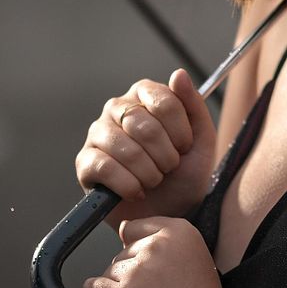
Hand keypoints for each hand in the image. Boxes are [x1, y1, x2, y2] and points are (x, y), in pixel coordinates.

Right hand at [75, 69, 218, 231]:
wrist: (169, 213)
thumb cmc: (184, 173)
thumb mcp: (201, 141)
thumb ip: (194, 106)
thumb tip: (179, 74)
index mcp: (144, 95)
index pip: (164, 101)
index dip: (181, 132)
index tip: (185, 148)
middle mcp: (116, 108)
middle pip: (144, 125)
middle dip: (166, 156)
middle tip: (169, 168)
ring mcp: (97, 134)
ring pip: (126, 149)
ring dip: (149, 173)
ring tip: (154, 181)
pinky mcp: (85, 162)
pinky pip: (105, 168)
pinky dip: (129, 185)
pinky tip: (137, 191)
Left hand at [80, 215, 232, 287]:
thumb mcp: (196, 259)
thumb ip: (163, 243)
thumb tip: (122, 231)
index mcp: (180, 232)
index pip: (136, 229)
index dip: (142, 253)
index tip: (157, 273)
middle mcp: (157, 245)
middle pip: (123, 254)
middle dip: (134, 275)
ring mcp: (138, 271)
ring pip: (109, 273)